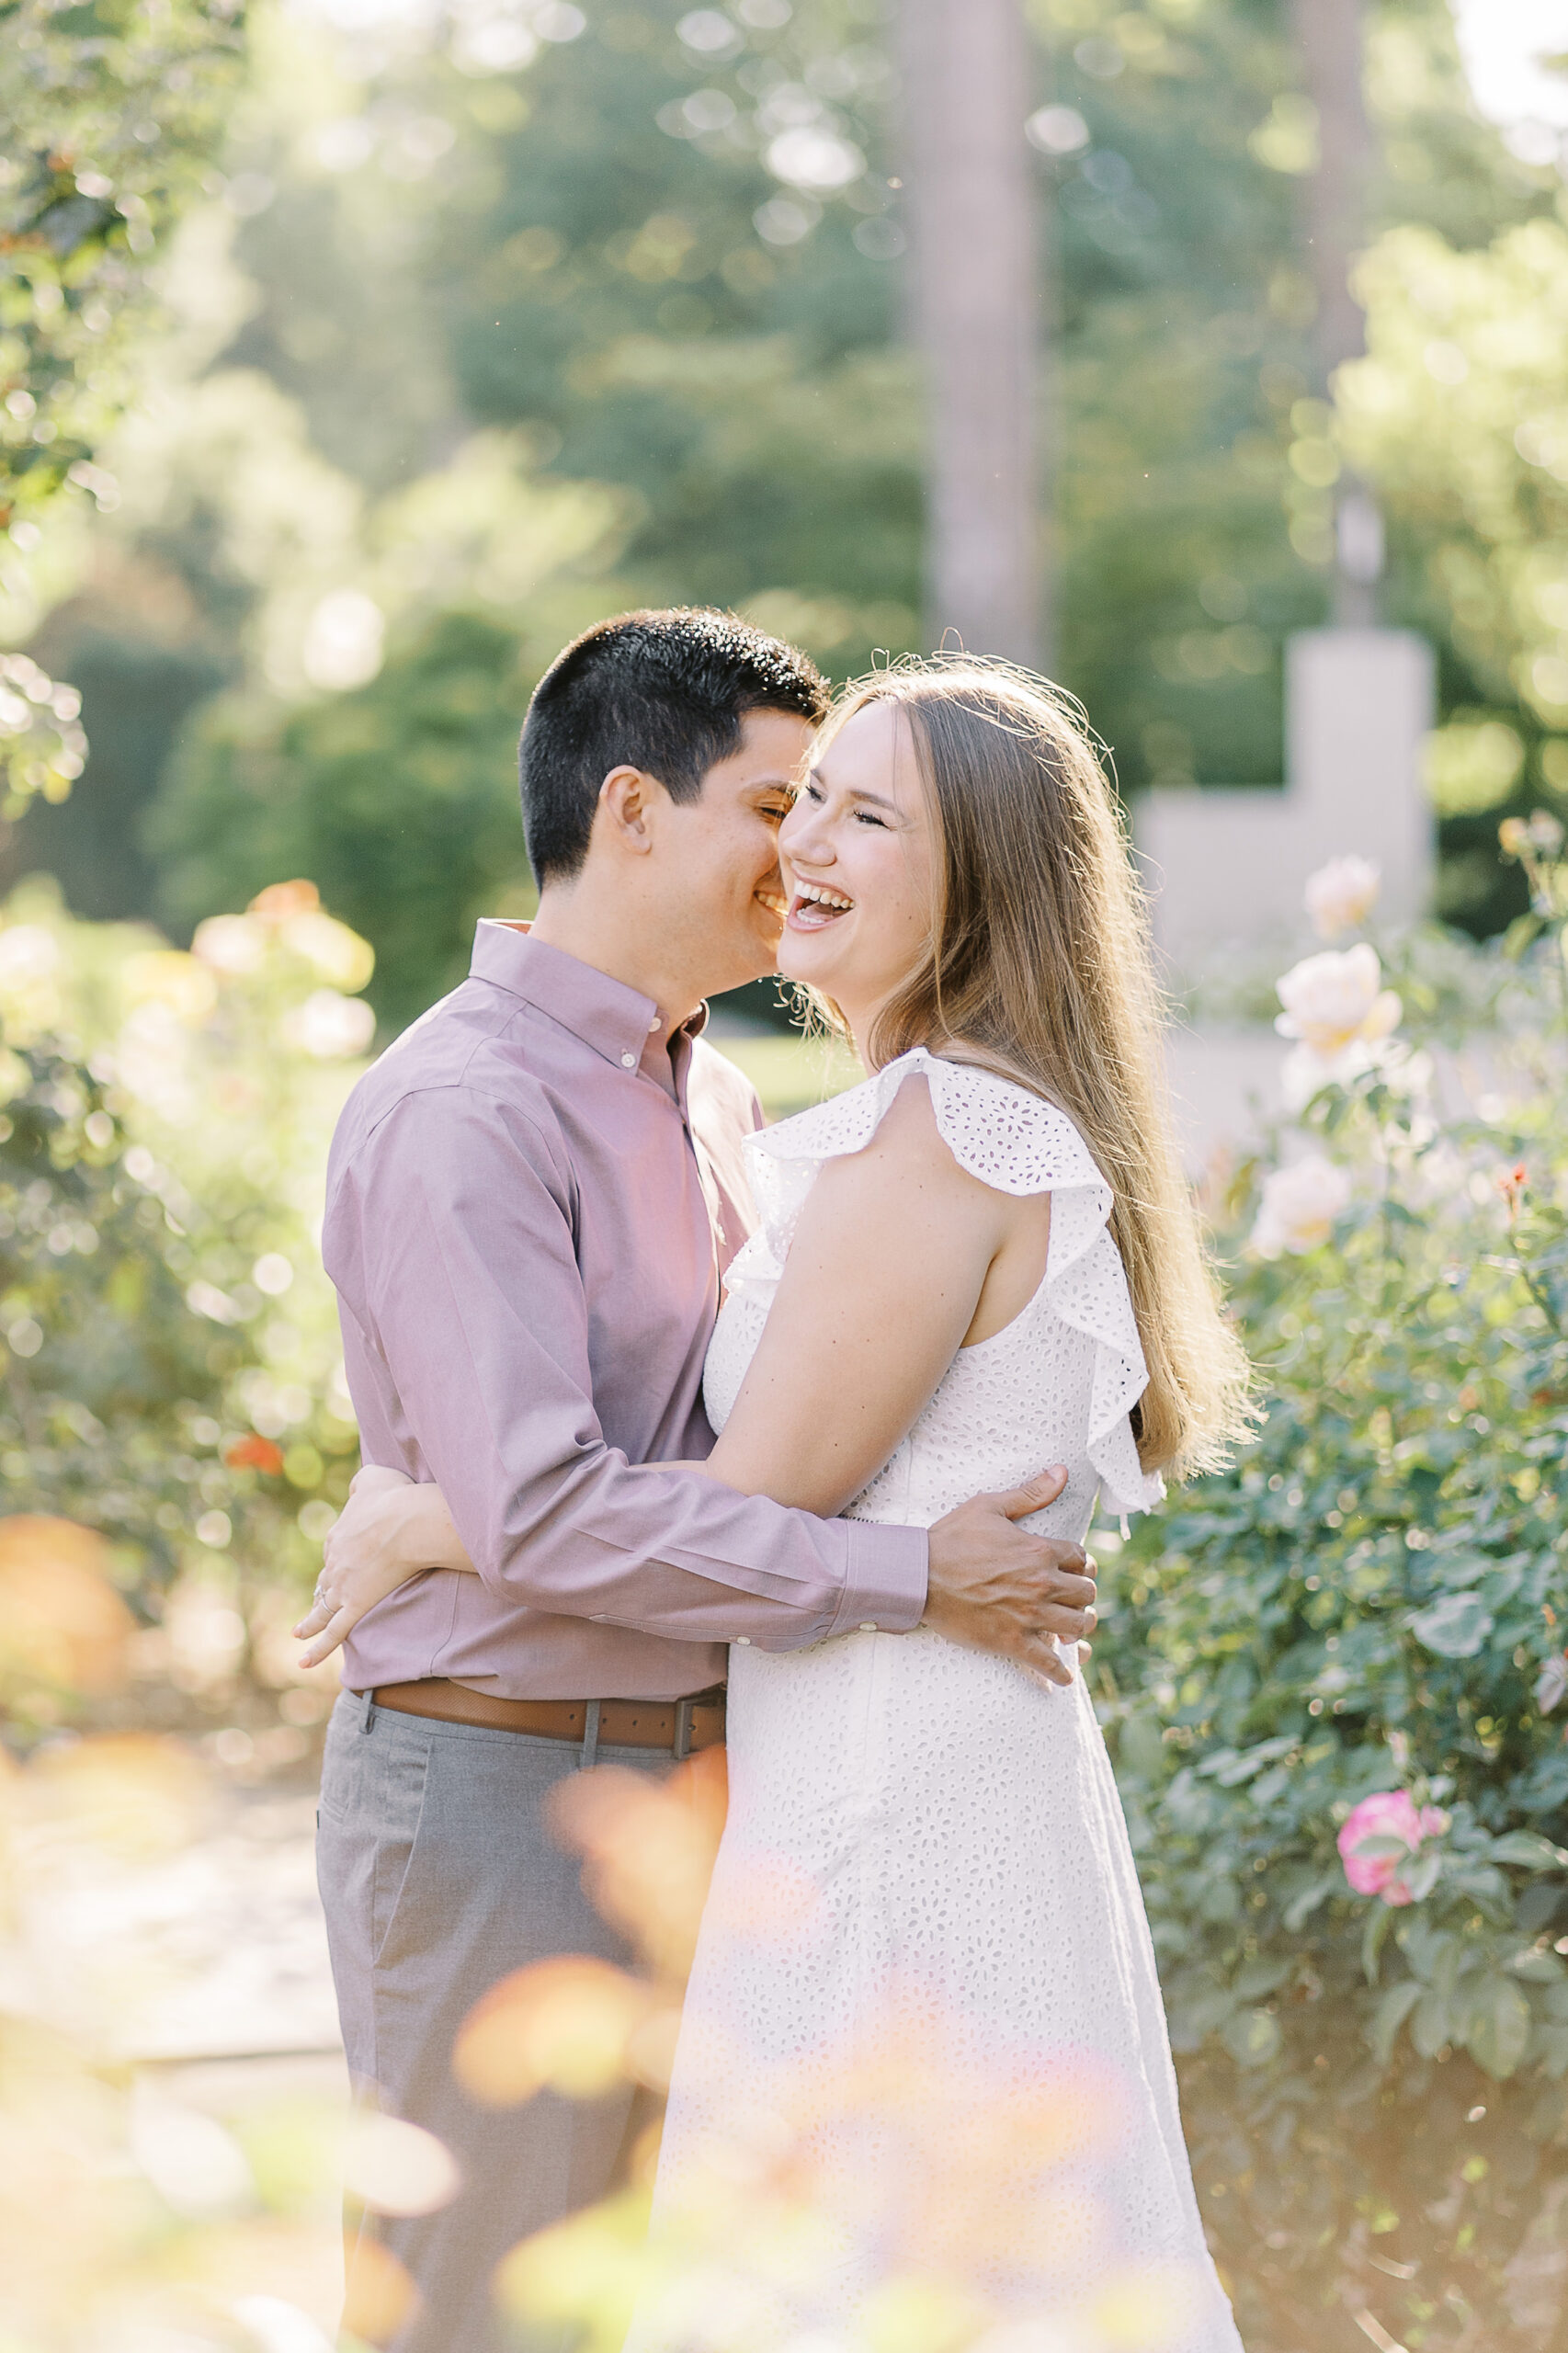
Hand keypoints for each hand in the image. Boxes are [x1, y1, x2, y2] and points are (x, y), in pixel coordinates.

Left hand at [294, 1463, 423, 1667]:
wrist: (408, 1523)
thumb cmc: (397, 1498)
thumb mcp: (373, 1478)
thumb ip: (360, 1483)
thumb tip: (353, 1490)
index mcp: (339, 1535)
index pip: (334, 1548)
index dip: (339, 1555)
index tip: (344, 1560)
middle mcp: (334, 1562)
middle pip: (326, 1578)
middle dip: (324, 1586)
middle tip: (321, 1596)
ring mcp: (342, 1587)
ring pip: (322, 1607)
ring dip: (310, 1619)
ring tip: (300, 1630)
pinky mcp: (356, 1605)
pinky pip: (333, 1633)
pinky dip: (316, 1649)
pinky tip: (303, 1663)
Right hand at [923, 1466, 1096, 1689]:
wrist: (918, 1576)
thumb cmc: (951, 1538)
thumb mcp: (989, 1507)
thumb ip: (1030, 1493)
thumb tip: (1062, 1472)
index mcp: (1039, 1551)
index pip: (1081, 1559)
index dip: (1079, 1564)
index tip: (1073, 1569)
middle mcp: (1041, 1584)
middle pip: (1085, 1594)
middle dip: (1082, 1595)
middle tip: (1074, 1598)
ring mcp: (1029, 1616)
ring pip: (1076, 1626)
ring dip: (1079, 1627)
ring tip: (1073, 1628)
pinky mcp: (1011, 1642)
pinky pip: (1047, 1663)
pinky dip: (1060, 1672)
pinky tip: (1064, 1677)